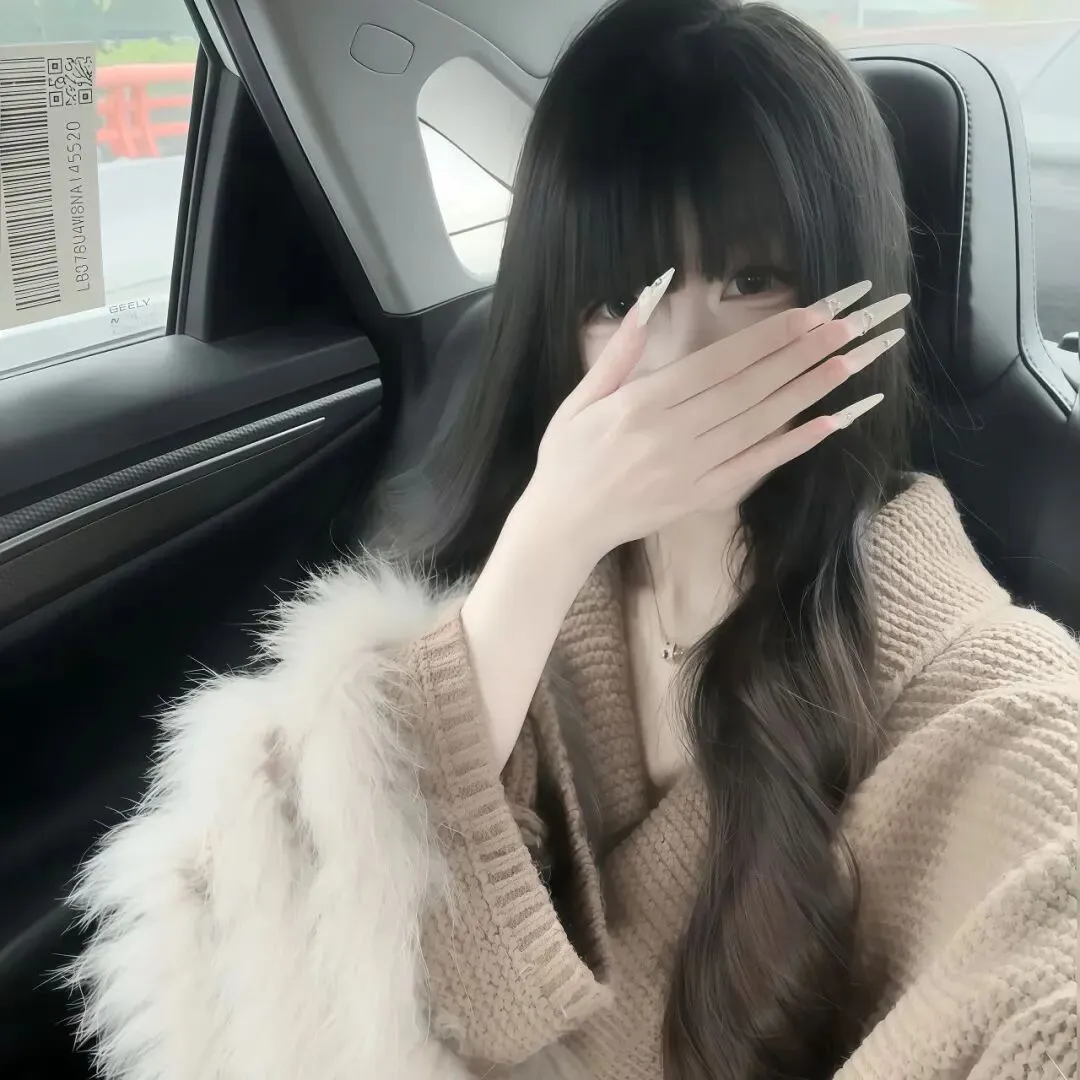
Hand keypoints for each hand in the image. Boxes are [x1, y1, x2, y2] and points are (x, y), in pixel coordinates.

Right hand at [525, 272, 908, 561]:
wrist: (563, 525)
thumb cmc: (567, 457)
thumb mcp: (580, 398)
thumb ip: (620, 349)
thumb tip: (651, 293)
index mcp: (642, 404)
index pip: (717, 363)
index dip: (766, 337)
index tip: (807, 313)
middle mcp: (672, 435)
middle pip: (748, 389)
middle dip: (800, 355)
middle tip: (846, 325)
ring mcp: (690, 470)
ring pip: (758, 424)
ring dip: (806, 392)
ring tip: (848, 362)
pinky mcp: (701, 498)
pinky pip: (754, 469)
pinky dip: (792, 447)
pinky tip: (829, 424)